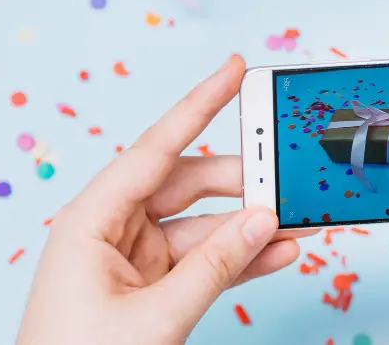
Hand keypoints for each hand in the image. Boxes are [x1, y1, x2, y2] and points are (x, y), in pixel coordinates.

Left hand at [17, 55, 304, 344]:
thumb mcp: (153, 318)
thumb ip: (213, 268)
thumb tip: (261, 221)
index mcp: (92, 218)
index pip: (156, 148)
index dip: (200, 104)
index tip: (235, 70)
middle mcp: (112, 226)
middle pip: (188, 182)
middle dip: (240, 179)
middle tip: (287, 172)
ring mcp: (134, 256)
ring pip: (202, 223)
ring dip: (247, 224)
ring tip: (297, 218)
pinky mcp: (151, 284)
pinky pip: (203, 258)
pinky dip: (238, 257)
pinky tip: (276, 250)